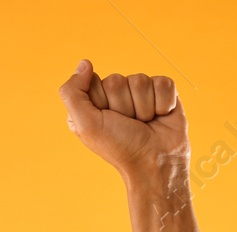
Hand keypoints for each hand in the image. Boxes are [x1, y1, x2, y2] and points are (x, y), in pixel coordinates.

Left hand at [58, 60, 186, 179]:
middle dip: (123, 106)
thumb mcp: (86, 125)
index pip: (92, 81)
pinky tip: (160, 117)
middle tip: (128, 125)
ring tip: (144, 124)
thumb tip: (84, 63)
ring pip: (140, 81)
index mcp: (93, 103)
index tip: (106, 121)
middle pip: (117, 80)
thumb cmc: (120, 147)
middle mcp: (116, 96)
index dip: (100, 102)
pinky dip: (162, 103)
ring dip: (143, 107)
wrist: (156, 163)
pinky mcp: (163, 92)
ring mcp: (141, 93)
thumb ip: (73, 93)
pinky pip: (163, 83)